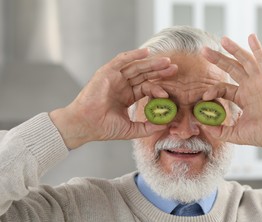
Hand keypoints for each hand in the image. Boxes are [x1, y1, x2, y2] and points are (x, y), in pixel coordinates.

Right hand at [50, 48, 176, 148]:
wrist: (86, 125)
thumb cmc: (104, 128)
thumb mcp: (131, 129)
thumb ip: (147, 127)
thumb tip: (165, 125)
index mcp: (127, 96)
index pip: (146, 87)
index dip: (158, 88)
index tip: (169, 92)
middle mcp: (122, 85)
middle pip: (144, 74)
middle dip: (159, 71)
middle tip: (174, 68)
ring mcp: (115, 78)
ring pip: (137, 66)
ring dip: (152, 63)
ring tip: (166, 62)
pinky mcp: (107, 72)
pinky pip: (122, 60)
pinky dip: (134, 54)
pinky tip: (147, 52)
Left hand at [201, 34, 261, 155]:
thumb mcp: (234, 134)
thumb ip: (218, 131)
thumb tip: (202, 126)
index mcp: (242, 97)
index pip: (223, 88)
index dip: (213, 89)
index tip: (204, 96)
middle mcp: (250, 86)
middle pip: (231, 68)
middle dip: (218, 59)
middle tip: (203, 51)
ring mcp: (259, 81)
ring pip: (245, 60)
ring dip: (234, 49)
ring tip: (222, 40)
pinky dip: (257, 48)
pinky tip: (251, 37)